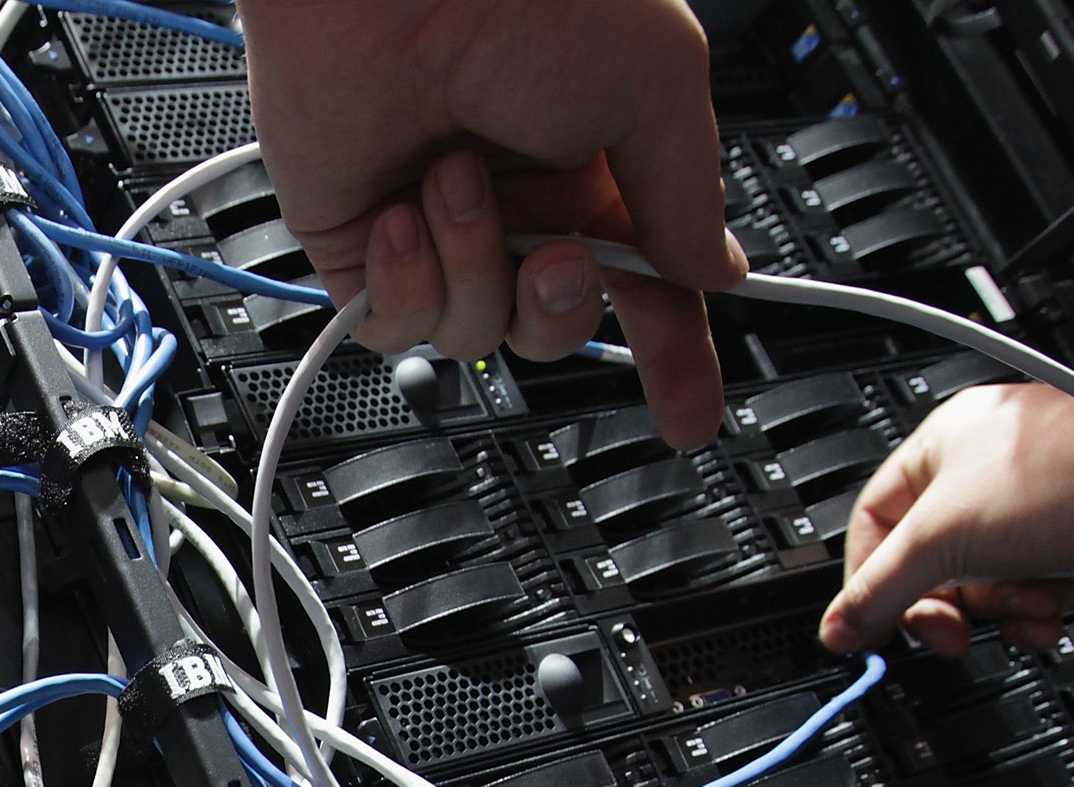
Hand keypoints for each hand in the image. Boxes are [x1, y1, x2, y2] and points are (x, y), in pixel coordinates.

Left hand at [236, 0, 744, 445]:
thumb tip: (713, 272)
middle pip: (555, 327)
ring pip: (473, 335)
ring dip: (472, 267)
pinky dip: (404, 281)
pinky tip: (397, 215)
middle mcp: (520, 199)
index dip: (672, 356)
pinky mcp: (360, 242)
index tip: (689, 417)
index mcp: (601, 164)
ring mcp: (439, 224)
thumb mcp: (656, 83)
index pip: (648, 285)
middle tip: (556, 258)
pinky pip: (395, 328)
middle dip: (560, 311)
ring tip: (452, 178)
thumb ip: (685, 197)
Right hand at [818, 381, 1073, 656]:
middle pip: (928, 567)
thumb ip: (879, 590)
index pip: (874, 526)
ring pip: (981, 590)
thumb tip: (837, 627)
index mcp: (940, 448)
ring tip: (1022, 601)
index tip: (868, 628)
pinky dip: (1034, 615)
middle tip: (947, 631)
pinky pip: (1029, 600)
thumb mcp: (943, 534)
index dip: (867, 581)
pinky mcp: (1073, 549)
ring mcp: (1033, 515)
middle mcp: (984, 479)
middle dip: (940, 606)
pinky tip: (1049, 608)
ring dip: (997, 610)